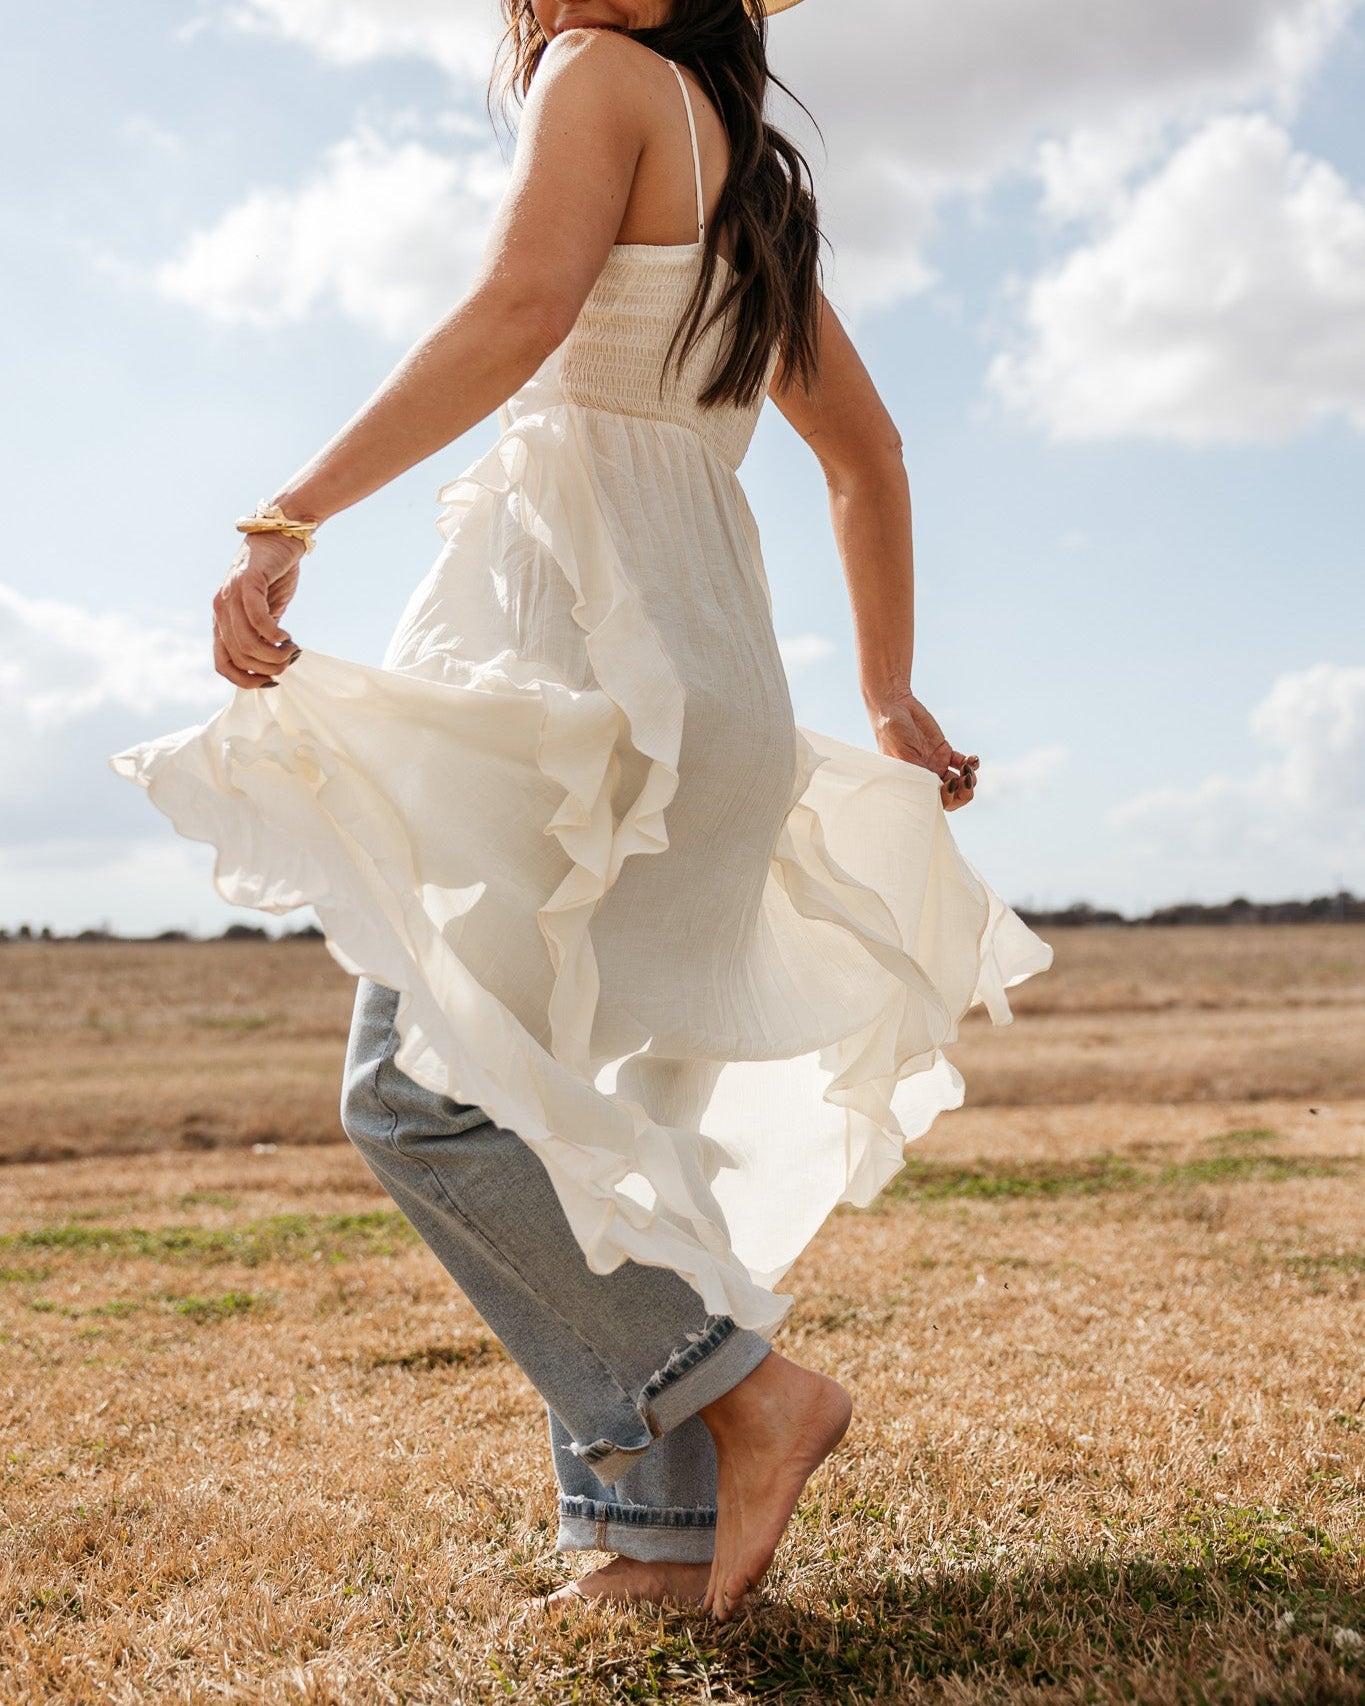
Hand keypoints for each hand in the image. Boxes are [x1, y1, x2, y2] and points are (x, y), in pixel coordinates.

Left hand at [212, 532, 303, 689]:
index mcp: (221, 620)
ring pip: (247, 644)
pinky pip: (257, 620)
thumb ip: (263, 635)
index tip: (270, 681)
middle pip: (239, 658)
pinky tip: (287, 637)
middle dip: (268, 668)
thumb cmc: (276, 574)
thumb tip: (271, 666)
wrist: (281, 535)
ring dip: (274, 656)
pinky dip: (274, 636)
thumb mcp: (268, 612)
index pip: (222, 664)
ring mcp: (230, 596)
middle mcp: (220, 610)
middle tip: (289, 662)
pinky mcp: (246, 583)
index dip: (245, 681)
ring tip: (291, 651)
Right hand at [866, 686, 977, 811]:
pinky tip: (973, 758)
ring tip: (969, 766)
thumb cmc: (892, 731)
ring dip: (970, 778)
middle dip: (964, 793)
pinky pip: (962, 763)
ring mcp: (936, 765)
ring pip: (960, 781)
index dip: (948, 798)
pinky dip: (971, 764)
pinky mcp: (944, 751)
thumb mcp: (903, 753)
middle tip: (968, 780)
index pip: (934, 802)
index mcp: (914, 782)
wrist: (894, 706)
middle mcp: (926, 777)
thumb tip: (934, 790)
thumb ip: (918, 771)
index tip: (951, 784)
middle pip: (951, 796)